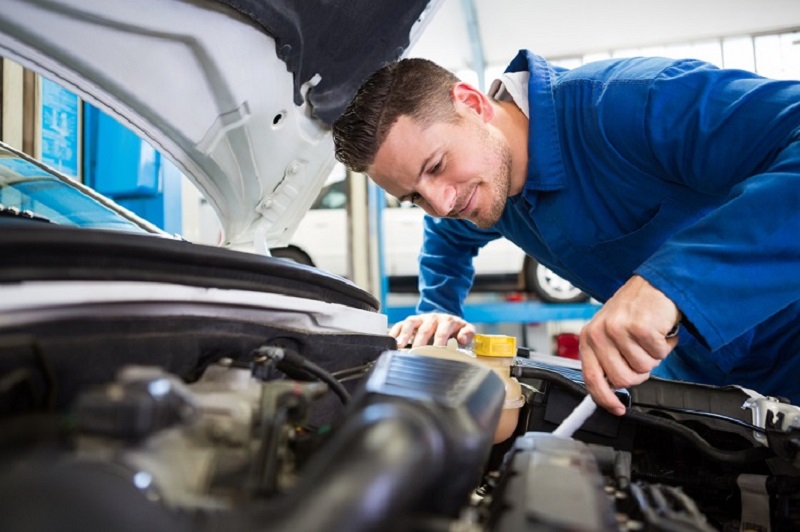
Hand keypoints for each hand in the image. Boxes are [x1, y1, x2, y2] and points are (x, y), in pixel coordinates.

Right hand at [389, 312, 475, 347]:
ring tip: (399, 345)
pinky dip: (395, 332)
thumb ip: (468, 333)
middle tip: (417, 354)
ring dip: (404, 334)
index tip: (436, 353)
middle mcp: (432, 318)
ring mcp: (420, 319)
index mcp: (447, 320)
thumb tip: (462, 339)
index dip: (439, 342)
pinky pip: (400, 324)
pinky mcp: (411, 321)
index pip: (442, 332)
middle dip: (420, 342)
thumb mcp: (466, 328)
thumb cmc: (455, 328)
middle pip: (425, 329)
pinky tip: (391, 340)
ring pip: (410, 323)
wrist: (446, 318)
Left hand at [580, 275, 680, 415]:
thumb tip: (611, 387)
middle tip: (644, 354)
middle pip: (622, 379)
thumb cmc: (635, 309)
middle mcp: (600, 333)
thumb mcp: (610, 332)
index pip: (591, 378)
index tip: (616, 409)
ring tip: (651, 337)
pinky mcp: (640, 327)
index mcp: (589, 337)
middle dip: (639, 372)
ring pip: (643, 368)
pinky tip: (660, 329)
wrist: (657, 283)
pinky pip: (659, 354)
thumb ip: (606, 357)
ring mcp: (619, 329)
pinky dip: (666, 345)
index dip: (604, 398)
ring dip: (654, 356)